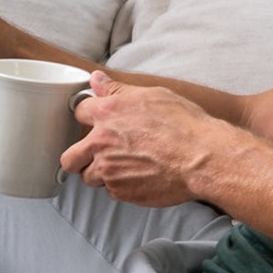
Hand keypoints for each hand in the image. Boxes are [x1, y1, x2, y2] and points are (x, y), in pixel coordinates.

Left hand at [61, 71, 223, 206]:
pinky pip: (112, 191)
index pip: (78, 112)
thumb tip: (96, 80)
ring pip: (89, 177)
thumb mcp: (152, 96)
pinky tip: (141, 176)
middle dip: (78, 157)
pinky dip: (122, 186)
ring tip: (125, 167)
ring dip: (101, 174)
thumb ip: (118, 90)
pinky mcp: (121, 192)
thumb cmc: (184, 125)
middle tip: (96, 155)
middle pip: (69, 158)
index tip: (96, 121)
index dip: (89, 116)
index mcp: (107, 113)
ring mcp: (109, 171)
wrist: (202, 157)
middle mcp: (100, 143)